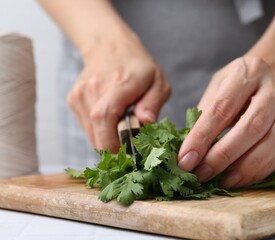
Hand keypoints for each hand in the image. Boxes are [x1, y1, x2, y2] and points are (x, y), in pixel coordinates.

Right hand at [67, 36, 170, 151]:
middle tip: (130, 150)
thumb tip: (146, 123)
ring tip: (123, 130)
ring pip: (91, 134)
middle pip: (96, 132)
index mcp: (118, 83)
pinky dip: (100, 132)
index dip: (112, 143)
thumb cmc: (138, 67)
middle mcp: (92, 88)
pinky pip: (87, 128)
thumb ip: (153, 103)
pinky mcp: (73, 100)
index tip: (128, 156)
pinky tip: (112, 121)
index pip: (104, 116)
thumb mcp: (158, 82)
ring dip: (107, 140)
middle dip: (114, 148)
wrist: (109, 46)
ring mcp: (79, 94)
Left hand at [178, 56, 274, 187]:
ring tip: (224, 181)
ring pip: (274, 140)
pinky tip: (243, 179)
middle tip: (203, 174)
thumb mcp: (219, 86)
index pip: (222, 108)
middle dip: (224, 155)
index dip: (202, 136)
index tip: (186, 159)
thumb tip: (191, 151)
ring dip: (246, 167)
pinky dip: (262, 169)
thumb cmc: (240, 82)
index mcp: (247, 72)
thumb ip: (206, 113)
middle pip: (251, 126)